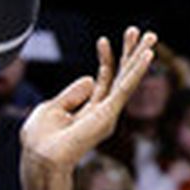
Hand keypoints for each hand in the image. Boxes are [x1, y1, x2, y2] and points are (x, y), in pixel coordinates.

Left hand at [20, 29, 157, 178]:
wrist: (40, 157)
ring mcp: (107, 114)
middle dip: (130, 54)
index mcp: (90, 110)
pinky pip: (125, 87)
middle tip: (140, 31)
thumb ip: (71, 95)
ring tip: (149, 35)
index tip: (102, 40)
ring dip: (138, 57)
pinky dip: (136, 70)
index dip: (106, 59)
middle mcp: (102, 113)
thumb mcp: (51, 108)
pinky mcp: (108, 114)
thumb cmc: (40, 141)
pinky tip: (147, 54)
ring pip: (127, 80)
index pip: (104, 79)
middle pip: (121, 78)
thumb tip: (89, 79)